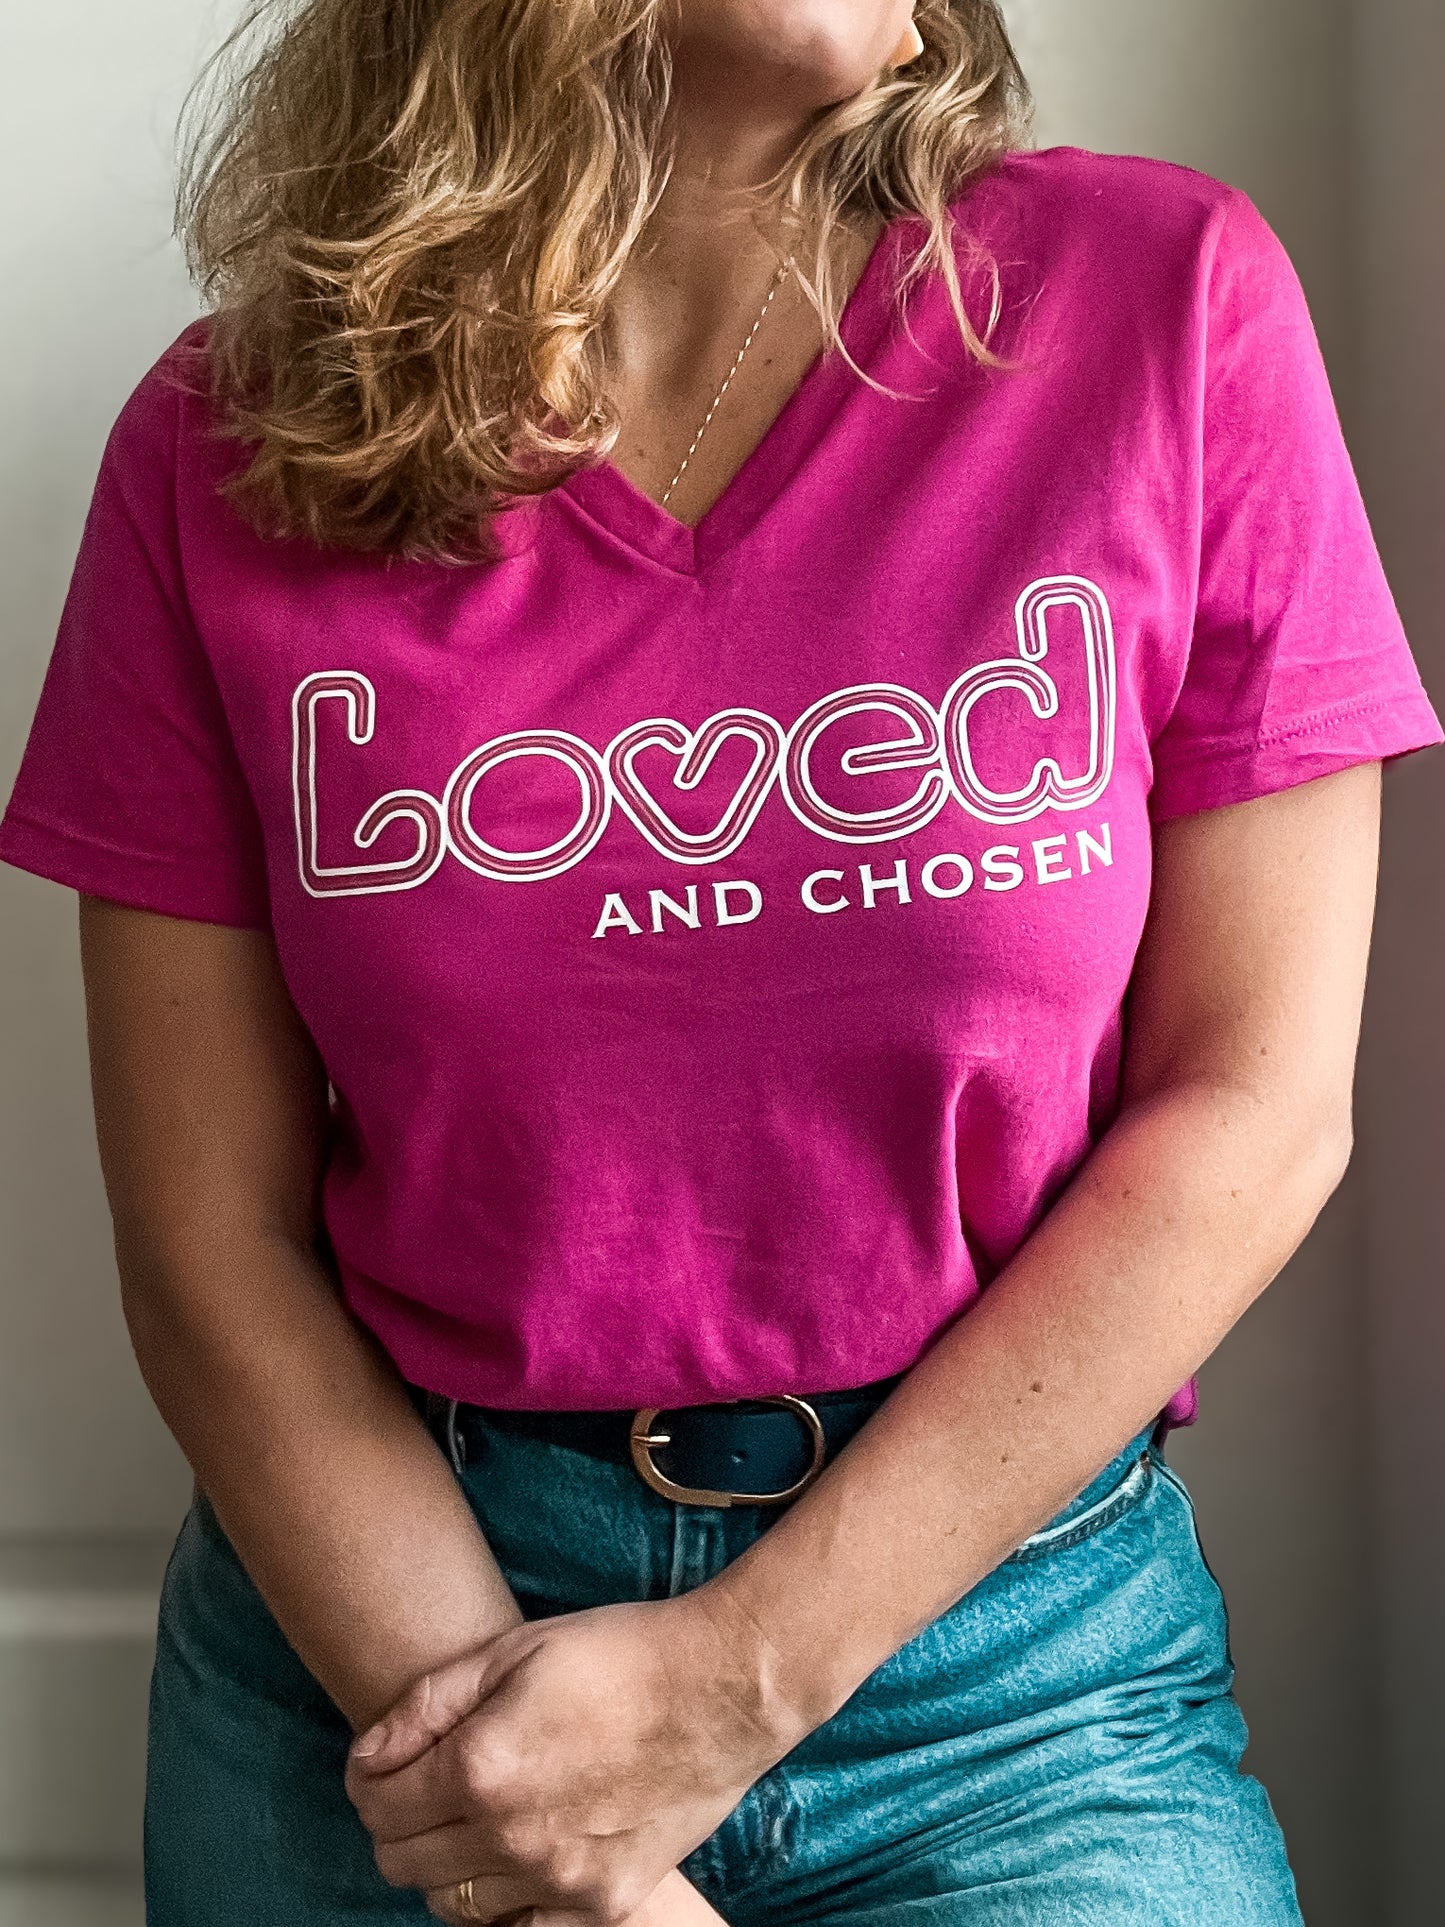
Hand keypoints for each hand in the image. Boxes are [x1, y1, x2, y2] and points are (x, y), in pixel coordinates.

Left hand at [344, 1588, 805, 1922]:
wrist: (723, 1687)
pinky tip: (521, 1854)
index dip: (368, 1779)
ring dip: (447, 1863)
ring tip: (478, 1815)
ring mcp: (558, 1881)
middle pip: (402, 1862)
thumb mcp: (514, 1650)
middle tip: (425, 1785)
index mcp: (482, 1767)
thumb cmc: (619, 1652)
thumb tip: (365, 1755)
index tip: (384, 1762)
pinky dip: (504, 1901)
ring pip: (451, 1904)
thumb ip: (427, 1705)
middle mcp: (511, 1837)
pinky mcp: (603, 1904)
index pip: (376, 1804)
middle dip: (397, 1821)